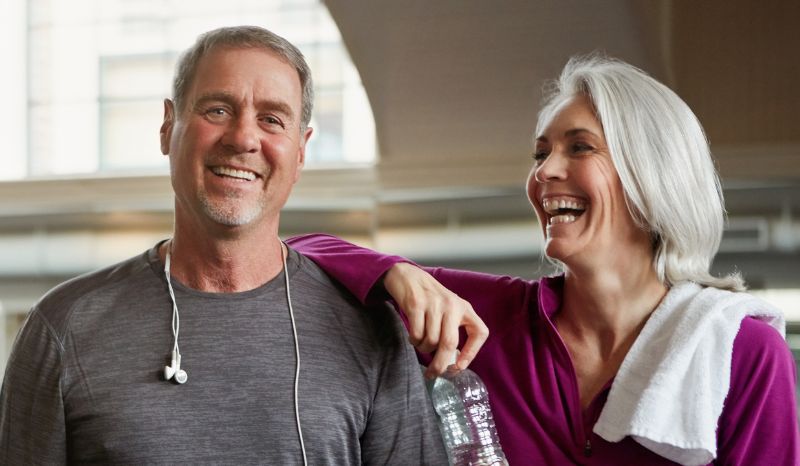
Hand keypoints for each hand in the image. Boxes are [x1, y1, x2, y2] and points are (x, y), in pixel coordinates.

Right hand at [383, 263, 488, 377]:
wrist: (408, 276)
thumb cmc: (430, 299)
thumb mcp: (449, 309)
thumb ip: (452, 329)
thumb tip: (450, 362)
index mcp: (464, 308)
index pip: (480, 332)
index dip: (472, 352)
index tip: (459, 366)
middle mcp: (452, 305)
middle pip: (450, 343)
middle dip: (440, 364)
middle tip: (433, 374)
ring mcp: (434, 304)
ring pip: (431, 340)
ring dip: (423, 348)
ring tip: (420, 342)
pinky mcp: (416, 304)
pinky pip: (417, 333)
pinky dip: (414, 340)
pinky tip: (413, 336)